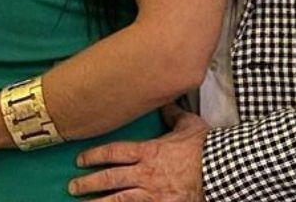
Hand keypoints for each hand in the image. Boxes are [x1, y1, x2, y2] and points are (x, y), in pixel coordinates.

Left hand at [69, 105, 208, 200]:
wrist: (222, 170)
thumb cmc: (206, 148)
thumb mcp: (189, 125)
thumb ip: (173, 115)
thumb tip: (166, 104)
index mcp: (149, 151)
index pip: (113, 152)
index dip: (94, 156)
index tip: (80, 160)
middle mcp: (146, 174)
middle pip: (110, 179)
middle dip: (88, 183)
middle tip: (73, 186)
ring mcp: (153, 194)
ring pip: (118, 200)